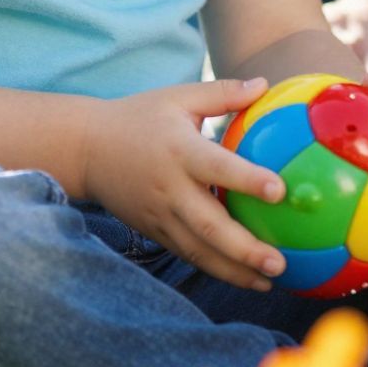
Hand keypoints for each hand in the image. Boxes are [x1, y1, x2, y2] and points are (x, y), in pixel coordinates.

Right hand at [85, 76, 293, 291]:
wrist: (86, 150)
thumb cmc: (139, 118)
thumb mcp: (178, 97)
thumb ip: (223, 93)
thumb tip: (265, 83)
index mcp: (180, 151)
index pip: (217, 167)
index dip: (248, 180)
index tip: (281, 191)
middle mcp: (170, 188)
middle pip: (209, 225)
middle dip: (246, 249)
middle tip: (280, 262)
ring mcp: (160, 215)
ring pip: (199, 250)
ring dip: (235, 271)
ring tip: (270, 282)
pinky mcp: (154, 231)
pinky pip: (187, 254)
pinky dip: (216, 269)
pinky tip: (246, 278)